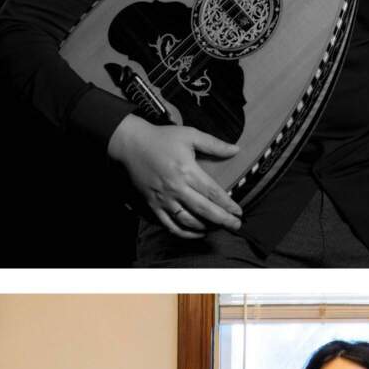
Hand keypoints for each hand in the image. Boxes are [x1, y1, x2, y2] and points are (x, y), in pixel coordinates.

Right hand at [108, 114, 242, 236]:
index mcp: (186, 171)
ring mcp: (163, 199)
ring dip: (205, 228)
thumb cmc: (161, 138)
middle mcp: (175, 188)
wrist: (129, 144)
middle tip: (236, 225)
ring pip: (188, 221)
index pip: (213, 193)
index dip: (228, 204)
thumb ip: (214, 144)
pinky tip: (196, 233)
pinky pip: (169, 225)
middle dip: (223, 220)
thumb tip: (236, 150)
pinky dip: (184, 233)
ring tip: (218, 228)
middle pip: (204, 210)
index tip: (238, 211)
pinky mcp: (152, 205)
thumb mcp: (189, 135)